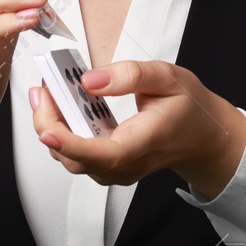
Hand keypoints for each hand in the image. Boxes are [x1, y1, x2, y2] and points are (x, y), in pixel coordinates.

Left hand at [28, 59, 245, 197]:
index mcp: (143, 144)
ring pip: (70, 159)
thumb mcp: (168, 78)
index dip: (71, 145)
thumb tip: (90, 81)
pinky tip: (60, 106)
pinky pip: (75, 155)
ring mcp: (115, 170)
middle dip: (49, 124)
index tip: (47, 130)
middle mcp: (126, 165)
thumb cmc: (189, 108)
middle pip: (75, 159)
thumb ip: (130, 75)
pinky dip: (60, 132)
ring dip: (52, 127)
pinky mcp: (107, 167)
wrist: (203, 137)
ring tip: (48, 92)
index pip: (103, 155)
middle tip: (42, 89)